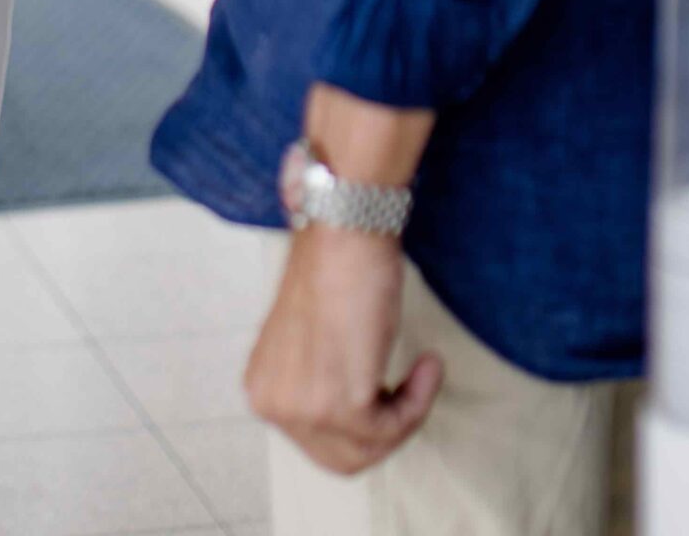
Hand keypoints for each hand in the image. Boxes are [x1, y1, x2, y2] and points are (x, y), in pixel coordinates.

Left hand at [245, 229, 442, 475]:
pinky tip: (428, 365)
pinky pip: (393, 430)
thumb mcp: (311, 342)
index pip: (316, 441)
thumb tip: (348, 415)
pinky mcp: (343, 404)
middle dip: (383, 430)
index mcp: (261, 388)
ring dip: (407, 415)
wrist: (346, 230)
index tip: (388, 387)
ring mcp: (303, 408)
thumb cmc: (337, 269)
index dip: (361, 423)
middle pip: (341, 458)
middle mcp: (271, 404)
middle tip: (409, 390)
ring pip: (368, 451)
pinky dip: (418, 404)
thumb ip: (317, 381)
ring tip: (423, 370)